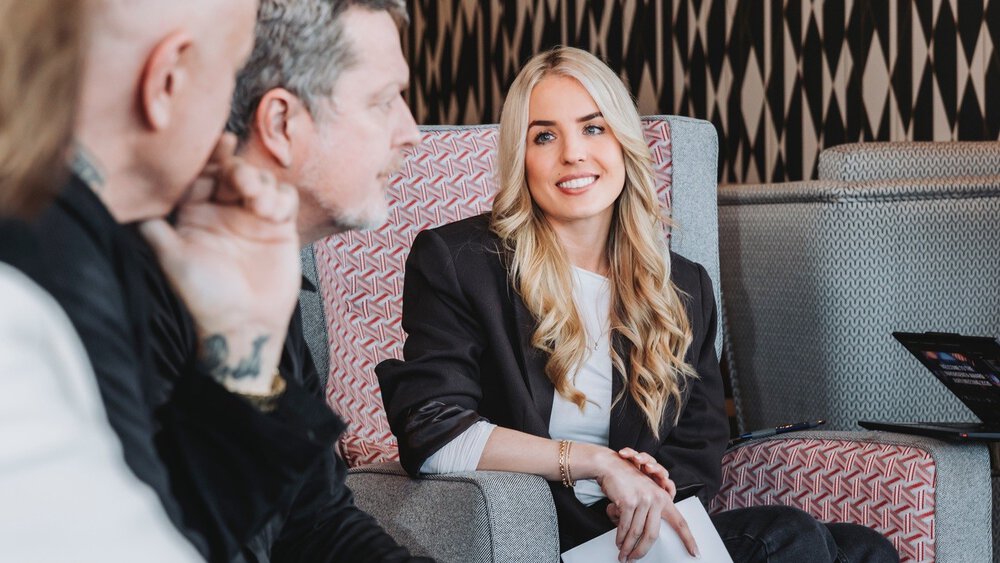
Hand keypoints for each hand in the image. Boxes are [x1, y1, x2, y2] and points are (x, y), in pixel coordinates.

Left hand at [139, 134, 300, 393]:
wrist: (244, 326)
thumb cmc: (203, 297)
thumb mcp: (172, 258)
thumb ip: (155, 227)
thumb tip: (127, 199)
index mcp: (196, 214)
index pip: (203, 174)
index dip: (211, 157)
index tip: (220, 144)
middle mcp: (225, 212)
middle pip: (234, 171)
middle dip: (238, 168)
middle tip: (240, 179)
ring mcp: (254, 219)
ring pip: (262, 181)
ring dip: (261, 184)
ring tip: (257, 203)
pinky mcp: (282, 229)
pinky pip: (285, 199)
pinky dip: (281, 198)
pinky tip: (272, 212)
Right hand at [596, 454, 698, 561]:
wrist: (610, 466)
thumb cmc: (626, 481)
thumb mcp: (644, 494)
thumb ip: (649, 512)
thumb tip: (645, 536)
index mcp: (664, 499)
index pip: (680, 522)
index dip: (688, 539)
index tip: (695, 552)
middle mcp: (656, 499)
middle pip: (652, 534)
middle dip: (642, 550)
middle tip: (634, 559)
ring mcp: (643, 500)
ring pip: (636, 532)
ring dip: (627, 546)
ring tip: (623, 554)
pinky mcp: (628, 501)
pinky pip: (624, 526)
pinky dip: (620, 537)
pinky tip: (618, 542)